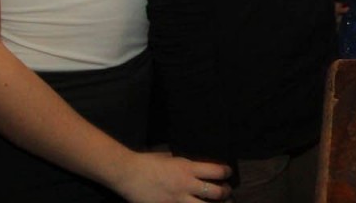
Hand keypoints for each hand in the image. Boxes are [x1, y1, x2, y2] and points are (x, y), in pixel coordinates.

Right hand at [114, 151, 231, 202]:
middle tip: (227, 193)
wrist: (128, 174)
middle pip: (216, 192)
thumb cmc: (148, 162)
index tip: (228, 173)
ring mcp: (177, 200)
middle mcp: (186, 185)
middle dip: (225, 193)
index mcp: (188, 168)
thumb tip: (198, 164)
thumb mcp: (171, 157)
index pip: (217, 171)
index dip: (226, 173)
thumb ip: (185, 163)